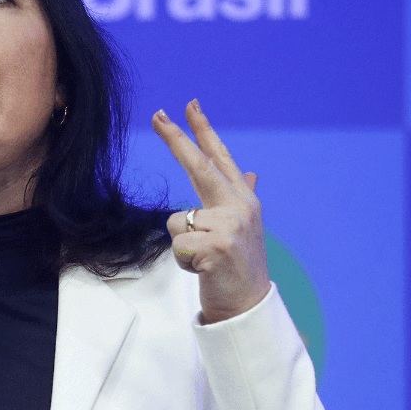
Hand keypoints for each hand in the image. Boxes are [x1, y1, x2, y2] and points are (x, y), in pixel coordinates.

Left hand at [152, 100, 269, 323]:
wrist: (248, 304)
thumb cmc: (238, 264)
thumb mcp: (241, 227)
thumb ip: (242, 195)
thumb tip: (252, 171)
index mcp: (242, 198)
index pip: (219, 157)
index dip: (203, 130)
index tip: (189, 104)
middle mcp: (239, 206)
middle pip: (199, 165)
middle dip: (176, 139)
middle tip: (158, 113)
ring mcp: (229, 224)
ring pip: (177, 222)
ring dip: (183, 246)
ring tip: (205, 259)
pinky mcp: (217, 245)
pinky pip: (177, 245)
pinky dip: (183, 262)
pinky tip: (204, 269)